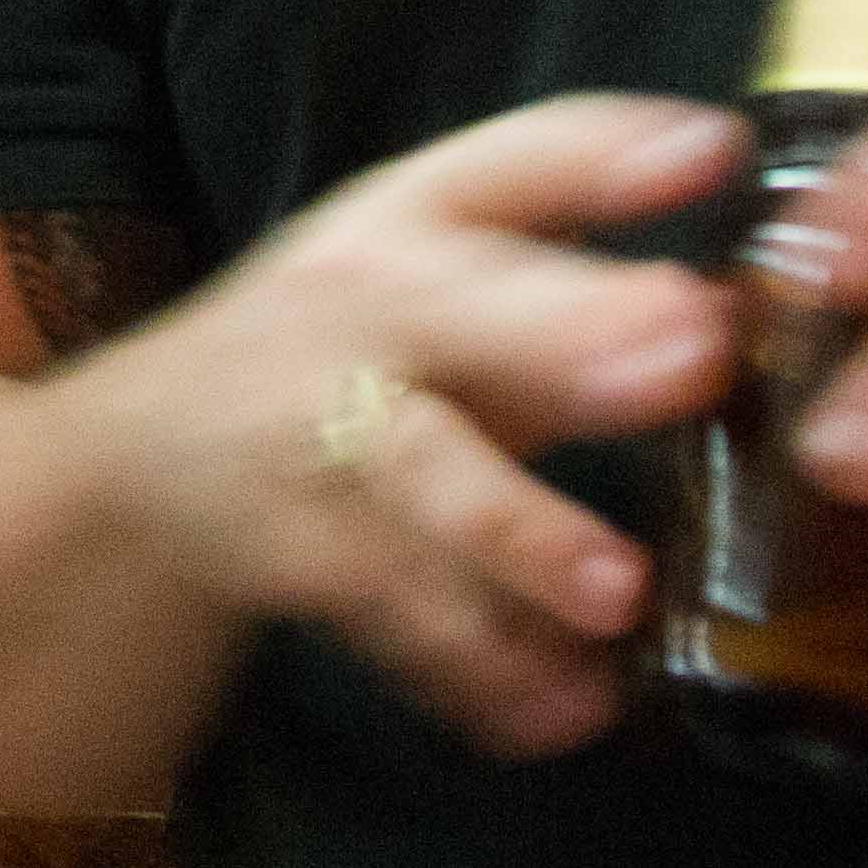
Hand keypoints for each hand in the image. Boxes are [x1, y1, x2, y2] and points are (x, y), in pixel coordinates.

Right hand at [80, 93, 744, 759]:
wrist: (149, 450)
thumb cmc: (346, 337)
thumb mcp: (435, 247)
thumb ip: (574, 214)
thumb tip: (717, 157)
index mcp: (404, 225)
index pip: (502, 167)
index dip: (603, 160)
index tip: (716, 156)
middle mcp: (355, 314)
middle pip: (453, 316)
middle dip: (568, 337)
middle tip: (689, 357)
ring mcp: (316, 437)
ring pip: (423, 487)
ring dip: (520, 537)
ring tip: (615, 593)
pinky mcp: (300, 555)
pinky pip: (398, 617)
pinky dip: (480, 672)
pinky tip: (560, 710)